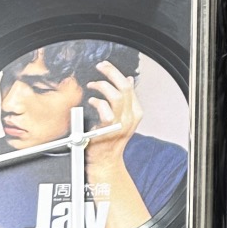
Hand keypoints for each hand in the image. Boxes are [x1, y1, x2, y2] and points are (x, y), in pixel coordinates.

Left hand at [84, 60, 142, 175]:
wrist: (105, 161)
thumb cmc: (110, 140)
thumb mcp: (123, 117)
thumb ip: (126, 100)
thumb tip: (128, 80)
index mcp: (135, 112)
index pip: (129, 86)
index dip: (116, 73)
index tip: (106, 66)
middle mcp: (130, 117)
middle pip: (124, 87)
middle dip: (111, 73)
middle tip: (101, 66)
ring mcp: (120, 123)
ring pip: (116, 96)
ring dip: (103, 86)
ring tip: (93, 85)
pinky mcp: (109, 129)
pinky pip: (105, 111)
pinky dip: (97, 102)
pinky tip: (91, 101)